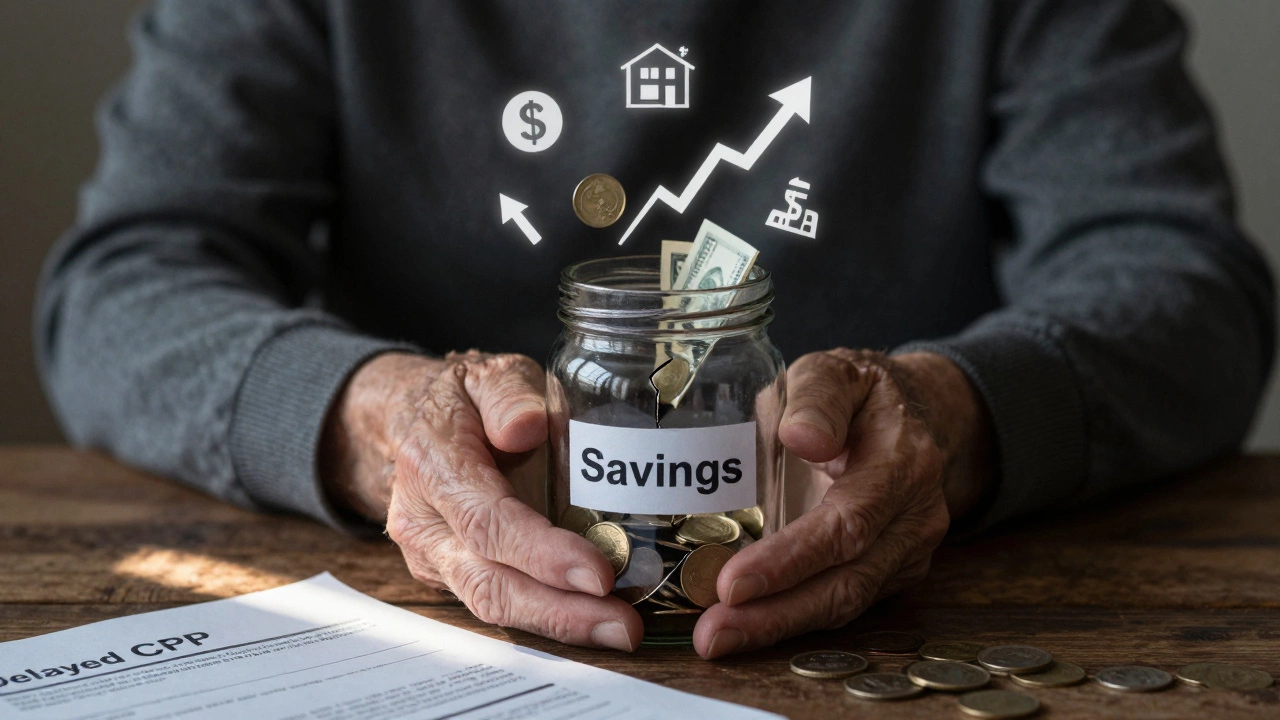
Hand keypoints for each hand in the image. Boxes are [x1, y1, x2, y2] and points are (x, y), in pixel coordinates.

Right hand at [321, 351, 643, 650]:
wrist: (415, 420)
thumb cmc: (465, 398)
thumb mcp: (488, 374)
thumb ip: (508, 394)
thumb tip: (527, 426)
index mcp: (432, 466)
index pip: (488, 522)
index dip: (542, 553)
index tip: (598, 572)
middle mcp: (424, 523)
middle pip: (487, 582)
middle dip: (557, 611)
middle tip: (622, 625)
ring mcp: (434, 556)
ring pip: (491, 604)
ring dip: (557, 624)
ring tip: (618, 629)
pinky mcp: (452, 574)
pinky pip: (498, 603)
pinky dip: (547, 616)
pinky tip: (594, 619)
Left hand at [693, 349, 992, 657]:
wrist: (907, 413)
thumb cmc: (854, 393)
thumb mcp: (831, 371)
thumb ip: (817, 397)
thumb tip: (804, 436)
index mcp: (903, 463)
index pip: (847, 525)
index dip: (790, 559)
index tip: (732, 582)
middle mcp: (915, 518)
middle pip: (846, 582)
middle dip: (776, 614)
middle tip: (713, 634)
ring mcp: (907, 551)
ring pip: (843, 604)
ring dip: (777, 627)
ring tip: (717, 639)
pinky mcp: (890, 573)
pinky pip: (839, 604)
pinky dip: (790, 620)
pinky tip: (744, 627)